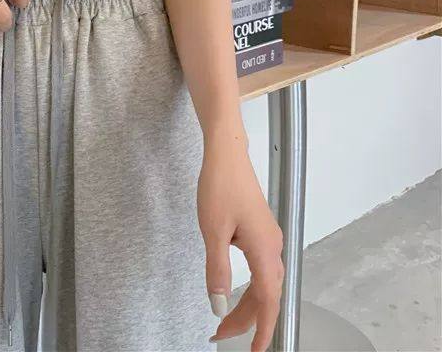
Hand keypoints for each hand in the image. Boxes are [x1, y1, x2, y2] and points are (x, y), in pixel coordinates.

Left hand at [198, 128, 283, 350]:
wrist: (227, 153)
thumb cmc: (220, 186)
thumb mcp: (212, 231)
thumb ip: (217, 270)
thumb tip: (218, 305)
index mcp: (264, 251)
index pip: (269, 302)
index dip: (263, 330)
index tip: (255, 351)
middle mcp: (272, 247)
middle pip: (266, 295)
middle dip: (246, 320)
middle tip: (221, 335)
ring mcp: (268, 238)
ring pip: (264, 282)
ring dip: (247, 304)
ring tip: (224, 319)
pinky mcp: (260, 230)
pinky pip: (260, 268)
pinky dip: (249, 286)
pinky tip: (235, 289)